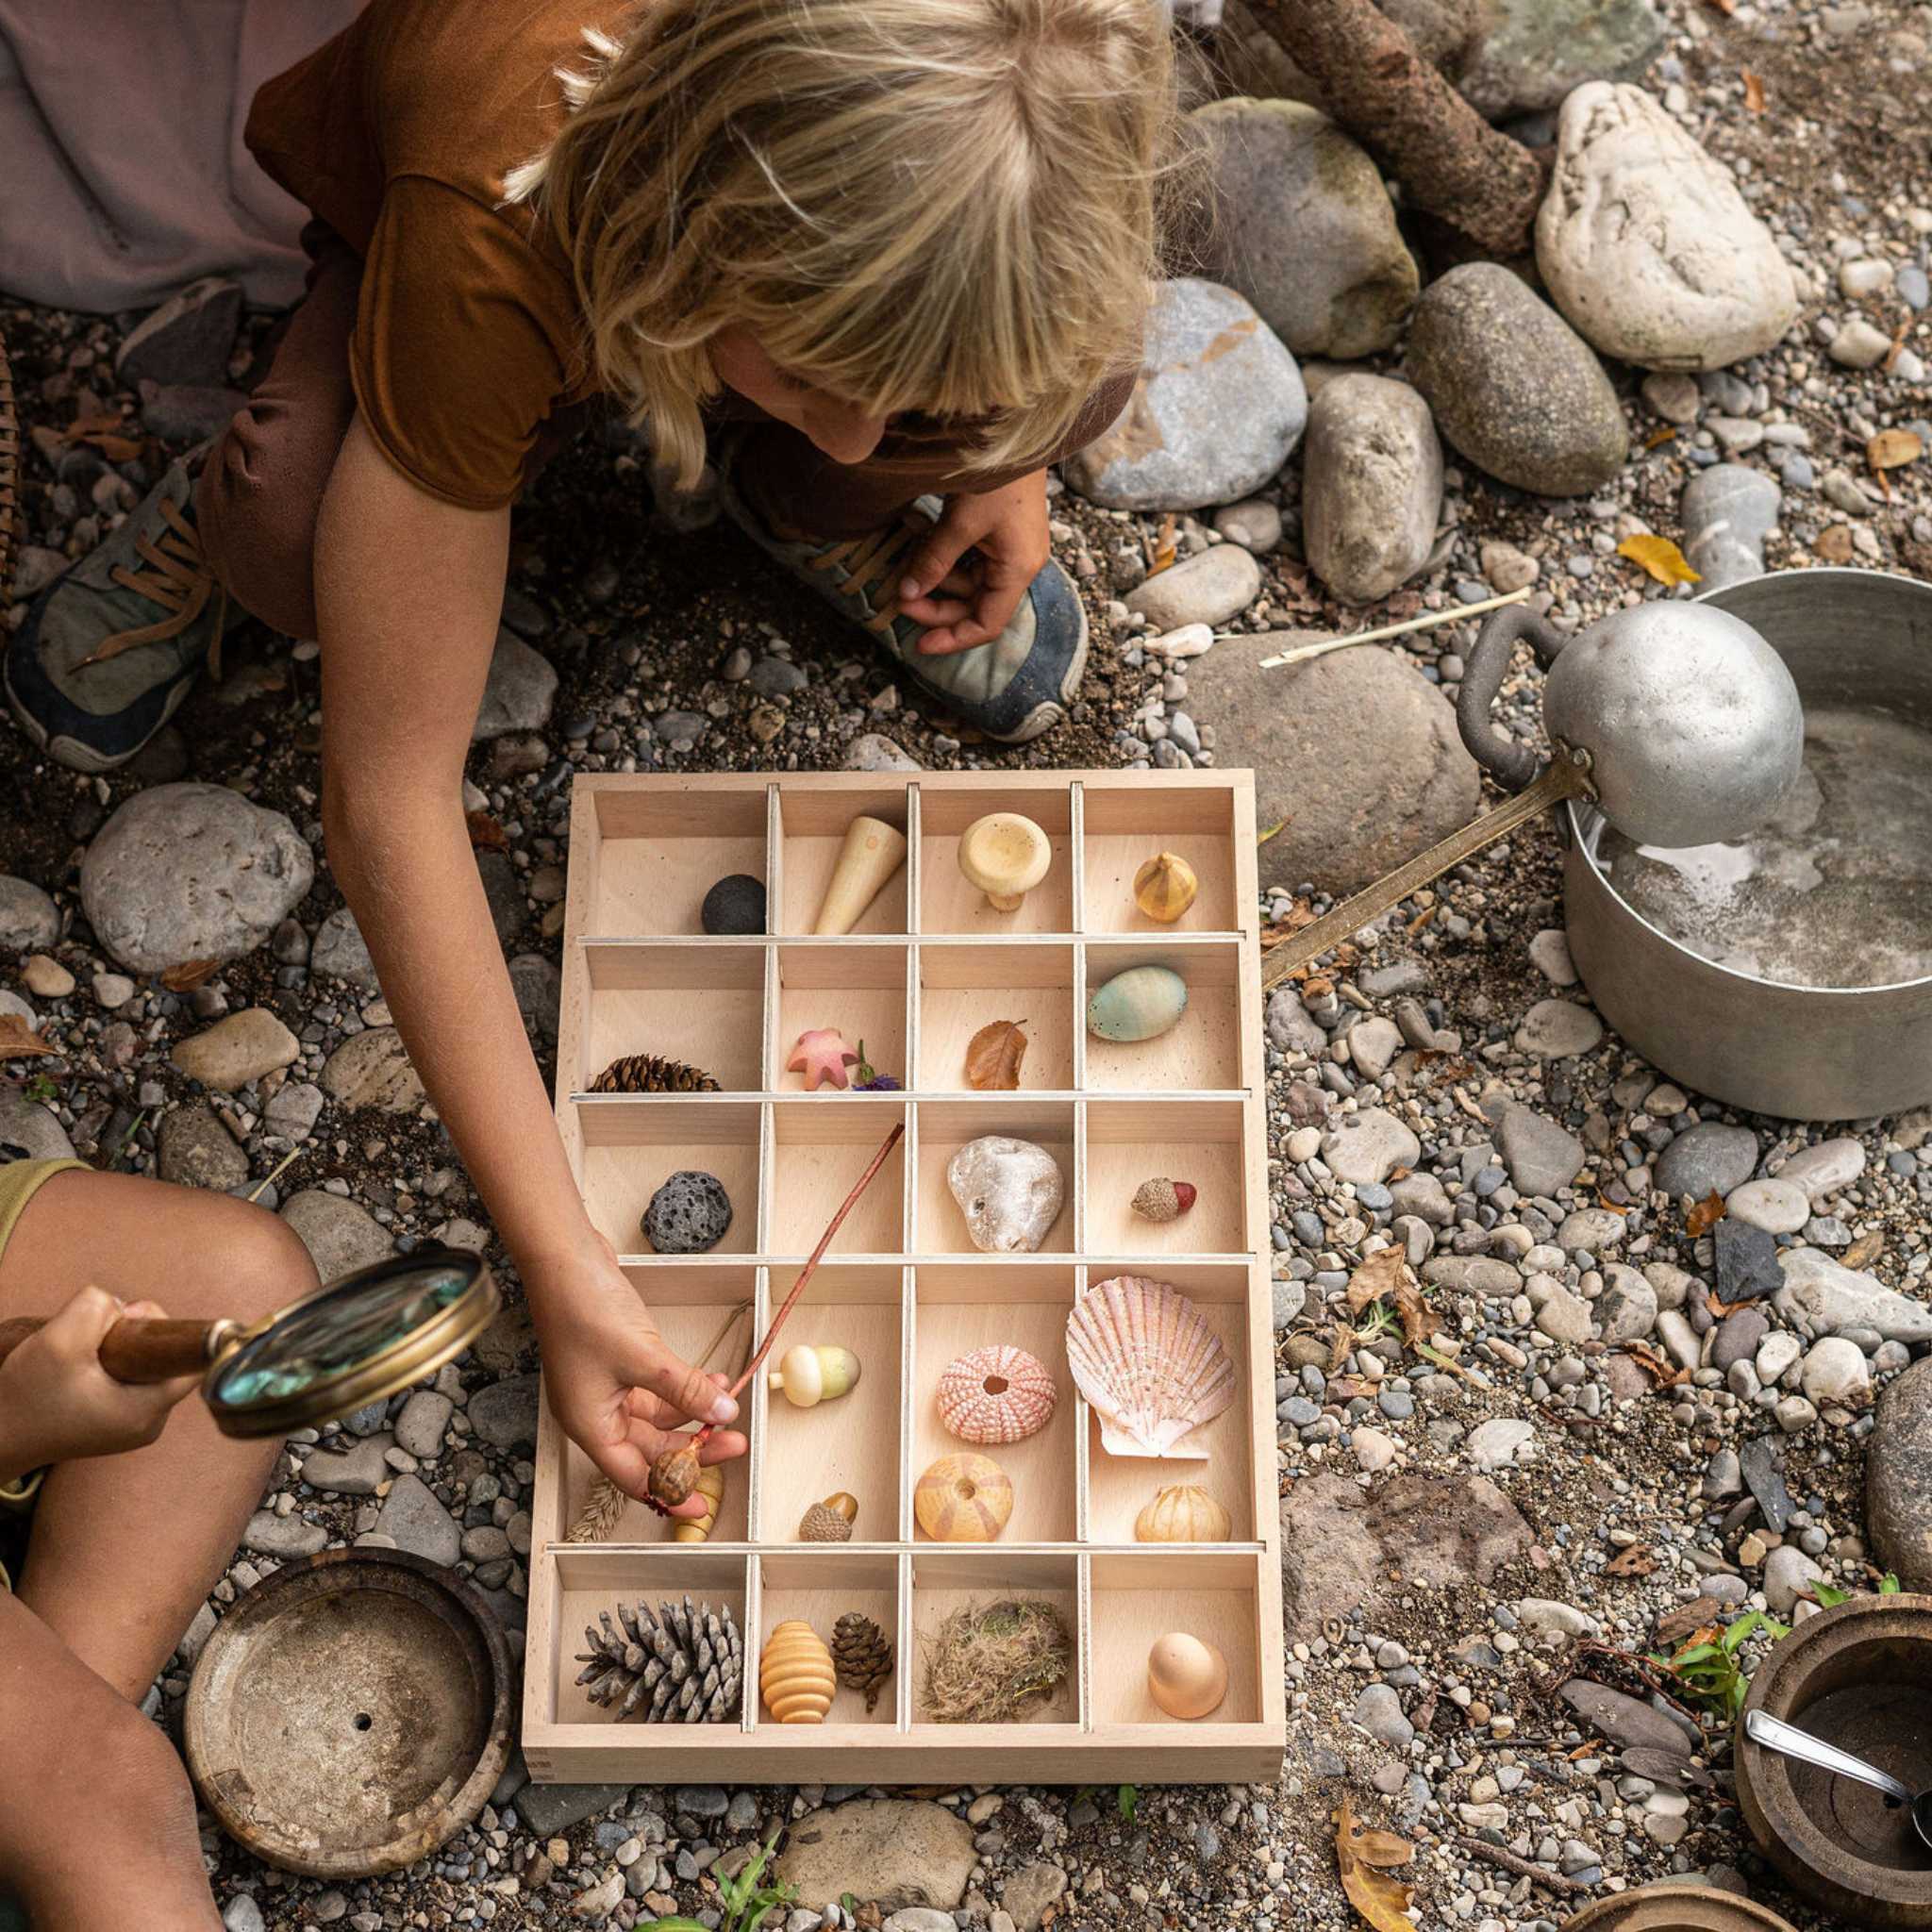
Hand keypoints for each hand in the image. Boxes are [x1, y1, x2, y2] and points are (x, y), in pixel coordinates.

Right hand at [0, 1288, 201, 1481]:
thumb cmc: (25, 1398)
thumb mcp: (60, 1339)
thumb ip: (98, 1306)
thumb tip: (121, 1307)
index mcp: (148, 1411)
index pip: (191, 1361)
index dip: (164, 1330)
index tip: (126, 1325)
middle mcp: (149, 1423)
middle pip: (164, 1359)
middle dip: (131, 1337)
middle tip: (92, 1337)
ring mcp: (131, 1425)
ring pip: (141, 1366)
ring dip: (113, 1349)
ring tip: (77, 1357)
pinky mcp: (112, 1422)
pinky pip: (123, 1379)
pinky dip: (103, 1366)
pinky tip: (75, 1369)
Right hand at [531, 1239, 747, 1516]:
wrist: (564, 1260)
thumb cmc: (585, 1310)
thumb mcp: (644, 1357)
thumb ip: (687, 1390)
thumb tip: (725, 1414)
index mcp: (590, 1426)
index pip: (634, 1478)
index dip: (670, 1495)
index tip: (702, 1508)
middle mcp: (596, 1413)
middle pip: (650, 1449)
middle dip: (693, 1449)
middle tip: (736, 1444)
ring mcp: (606, 1388)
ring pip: (658, 1419)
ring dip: (694, 1415)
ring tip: (730, 1405)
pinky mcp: (618, 1363)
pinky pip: (657, 1390)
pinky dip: (684, 1388)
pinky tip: (713, 1378)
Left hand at [897, 470, 1050, 655]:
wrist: (1012, 430)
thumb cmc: (996, 476)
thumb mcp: (960, 522)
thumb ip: (934, 561)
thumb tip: (906, 595)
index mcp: (1018, 570)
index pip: (987, 624)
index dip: (953, 639)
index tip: (919, 645)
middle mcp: (1017, 565)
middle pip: (973, 605)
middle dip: (936, 604)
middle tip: (900, 599)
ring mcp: (1008, 549)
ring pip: (965, 581)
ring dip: (935, 576)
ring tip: (908, 557)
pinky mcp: (997, 533)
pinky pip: (966, 558)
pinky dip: (942, 555)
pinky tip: (920, 537)